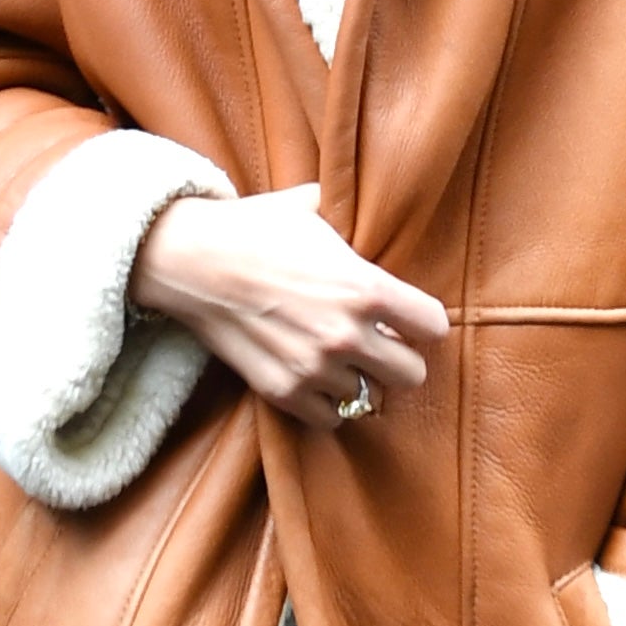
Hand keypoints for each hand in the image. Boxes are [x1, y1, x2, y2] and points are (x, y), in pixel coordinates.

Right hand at [130, 182, 448, 432]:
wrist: (191, 259)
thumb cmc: (253, 228)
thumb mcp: (313, 209)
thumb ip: (351, 220)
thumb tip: (365, 206)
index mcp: (366, 288)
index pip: (434, 327)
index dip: (423, 322)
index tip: (408, 320)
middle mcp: (347, 335)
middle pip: (412, 375)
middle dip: (398, 358)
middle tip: (378, 346)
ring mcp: (314, 368)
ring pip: (370, 399)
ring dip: (359, 380)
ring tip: (340, 360)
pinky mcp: (283, 392)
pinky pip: (331, 418)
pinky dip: (327, 405)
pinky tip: (317, 380)